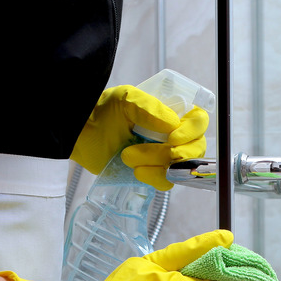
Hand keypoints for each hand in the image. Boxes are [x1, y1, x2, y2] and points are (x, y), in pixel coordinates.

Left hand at [70, 85, 207, 190]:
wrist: (81, 132)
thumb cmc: (104, 110)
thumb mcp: (126, 98)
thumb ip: (150, 108)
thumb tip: (173, 125)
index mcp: (173, 114)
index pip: (199, 122)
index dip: (192, 132)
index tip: (173, 138)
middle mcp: (175, 135)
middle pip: (196, 149)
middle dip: (174, 153)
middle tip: (153, 149)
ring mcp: (166, 156)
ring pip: (181, 167)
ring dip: (157, 164)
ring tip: (128, 156)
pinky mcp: (154, 173)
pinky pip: (167, 182)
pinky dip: (153, 177)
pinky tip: (135, 170)